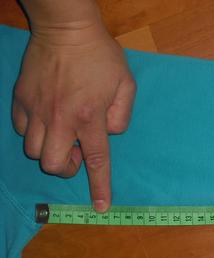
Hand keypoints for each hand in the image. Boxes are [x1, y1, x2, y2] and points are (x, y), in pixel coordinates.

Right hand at [12, 22, 135, 211]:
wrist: (67, 28)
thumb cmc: (101, 56)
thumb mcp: (127, 85)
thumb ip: (122, 116)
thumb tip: (109, 134)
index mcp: (90, 117)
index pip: (97, 161)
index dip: (100, 187)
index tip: (101, 207)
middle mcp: (60, 118)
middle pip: (52, 164)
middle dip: (64, 168)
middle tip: (76, 153)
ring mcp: (36, 109)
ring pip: (32, 150)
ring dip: (48, 150)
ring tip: (62, 135)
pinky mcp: (20, 99)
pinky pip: (20, 130)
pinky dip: (33, 133)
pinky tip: (46, 120)